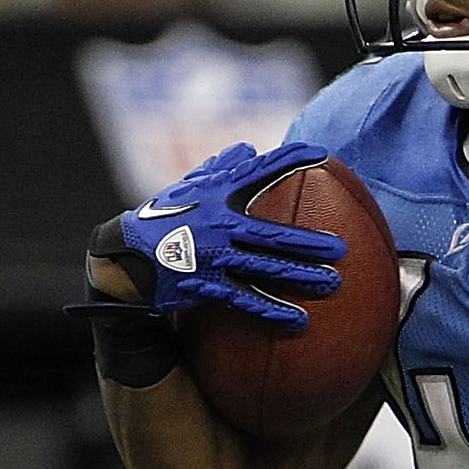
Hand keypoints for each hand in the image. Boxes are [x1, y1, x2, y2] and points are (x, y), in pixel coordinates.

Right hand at [111, 141, 345, 330]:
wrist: (126, 257)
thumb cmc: (163, 218)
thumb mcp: (187, 188)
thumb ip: (220, 168)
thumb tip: (249, 147)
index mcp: (216, 195)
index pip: (256, 172)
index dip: (287, 161)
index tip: (320, 153)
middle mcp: (218, 224)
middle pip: (271, 233)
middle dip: (308, 241)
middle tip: (341, 249)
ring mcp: (213, 257)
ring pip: (264, 268)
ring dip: (300, 277)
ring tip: (333, 284)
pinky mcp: (206, 285)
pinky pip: (246, 300)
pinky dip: (273, 311)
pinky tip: (299, 322)